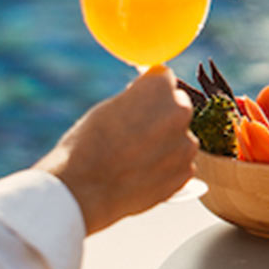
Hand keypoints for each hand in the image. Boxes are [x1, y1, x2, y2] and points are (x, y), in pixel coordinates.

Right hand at [36, 66, 197, 232]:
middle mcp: (179, 112)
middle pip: (177, 106)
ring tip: (135, 156)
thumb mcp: (108, 108)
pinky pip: (180, 162)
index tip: (141, 98)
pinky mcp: (185, 172)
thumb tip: (146, 99)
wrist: (82, 190)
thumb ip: (136, 100)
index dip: (149, 89)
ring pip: (180, 136)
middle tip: (136, 130)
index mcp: (159, 88)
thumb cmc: (87, 146)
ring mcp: (185, 144)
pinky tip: (142, 172)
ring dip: (166, 142)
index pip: (164, 78)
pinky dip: (166, 166)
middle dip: (162, 114)